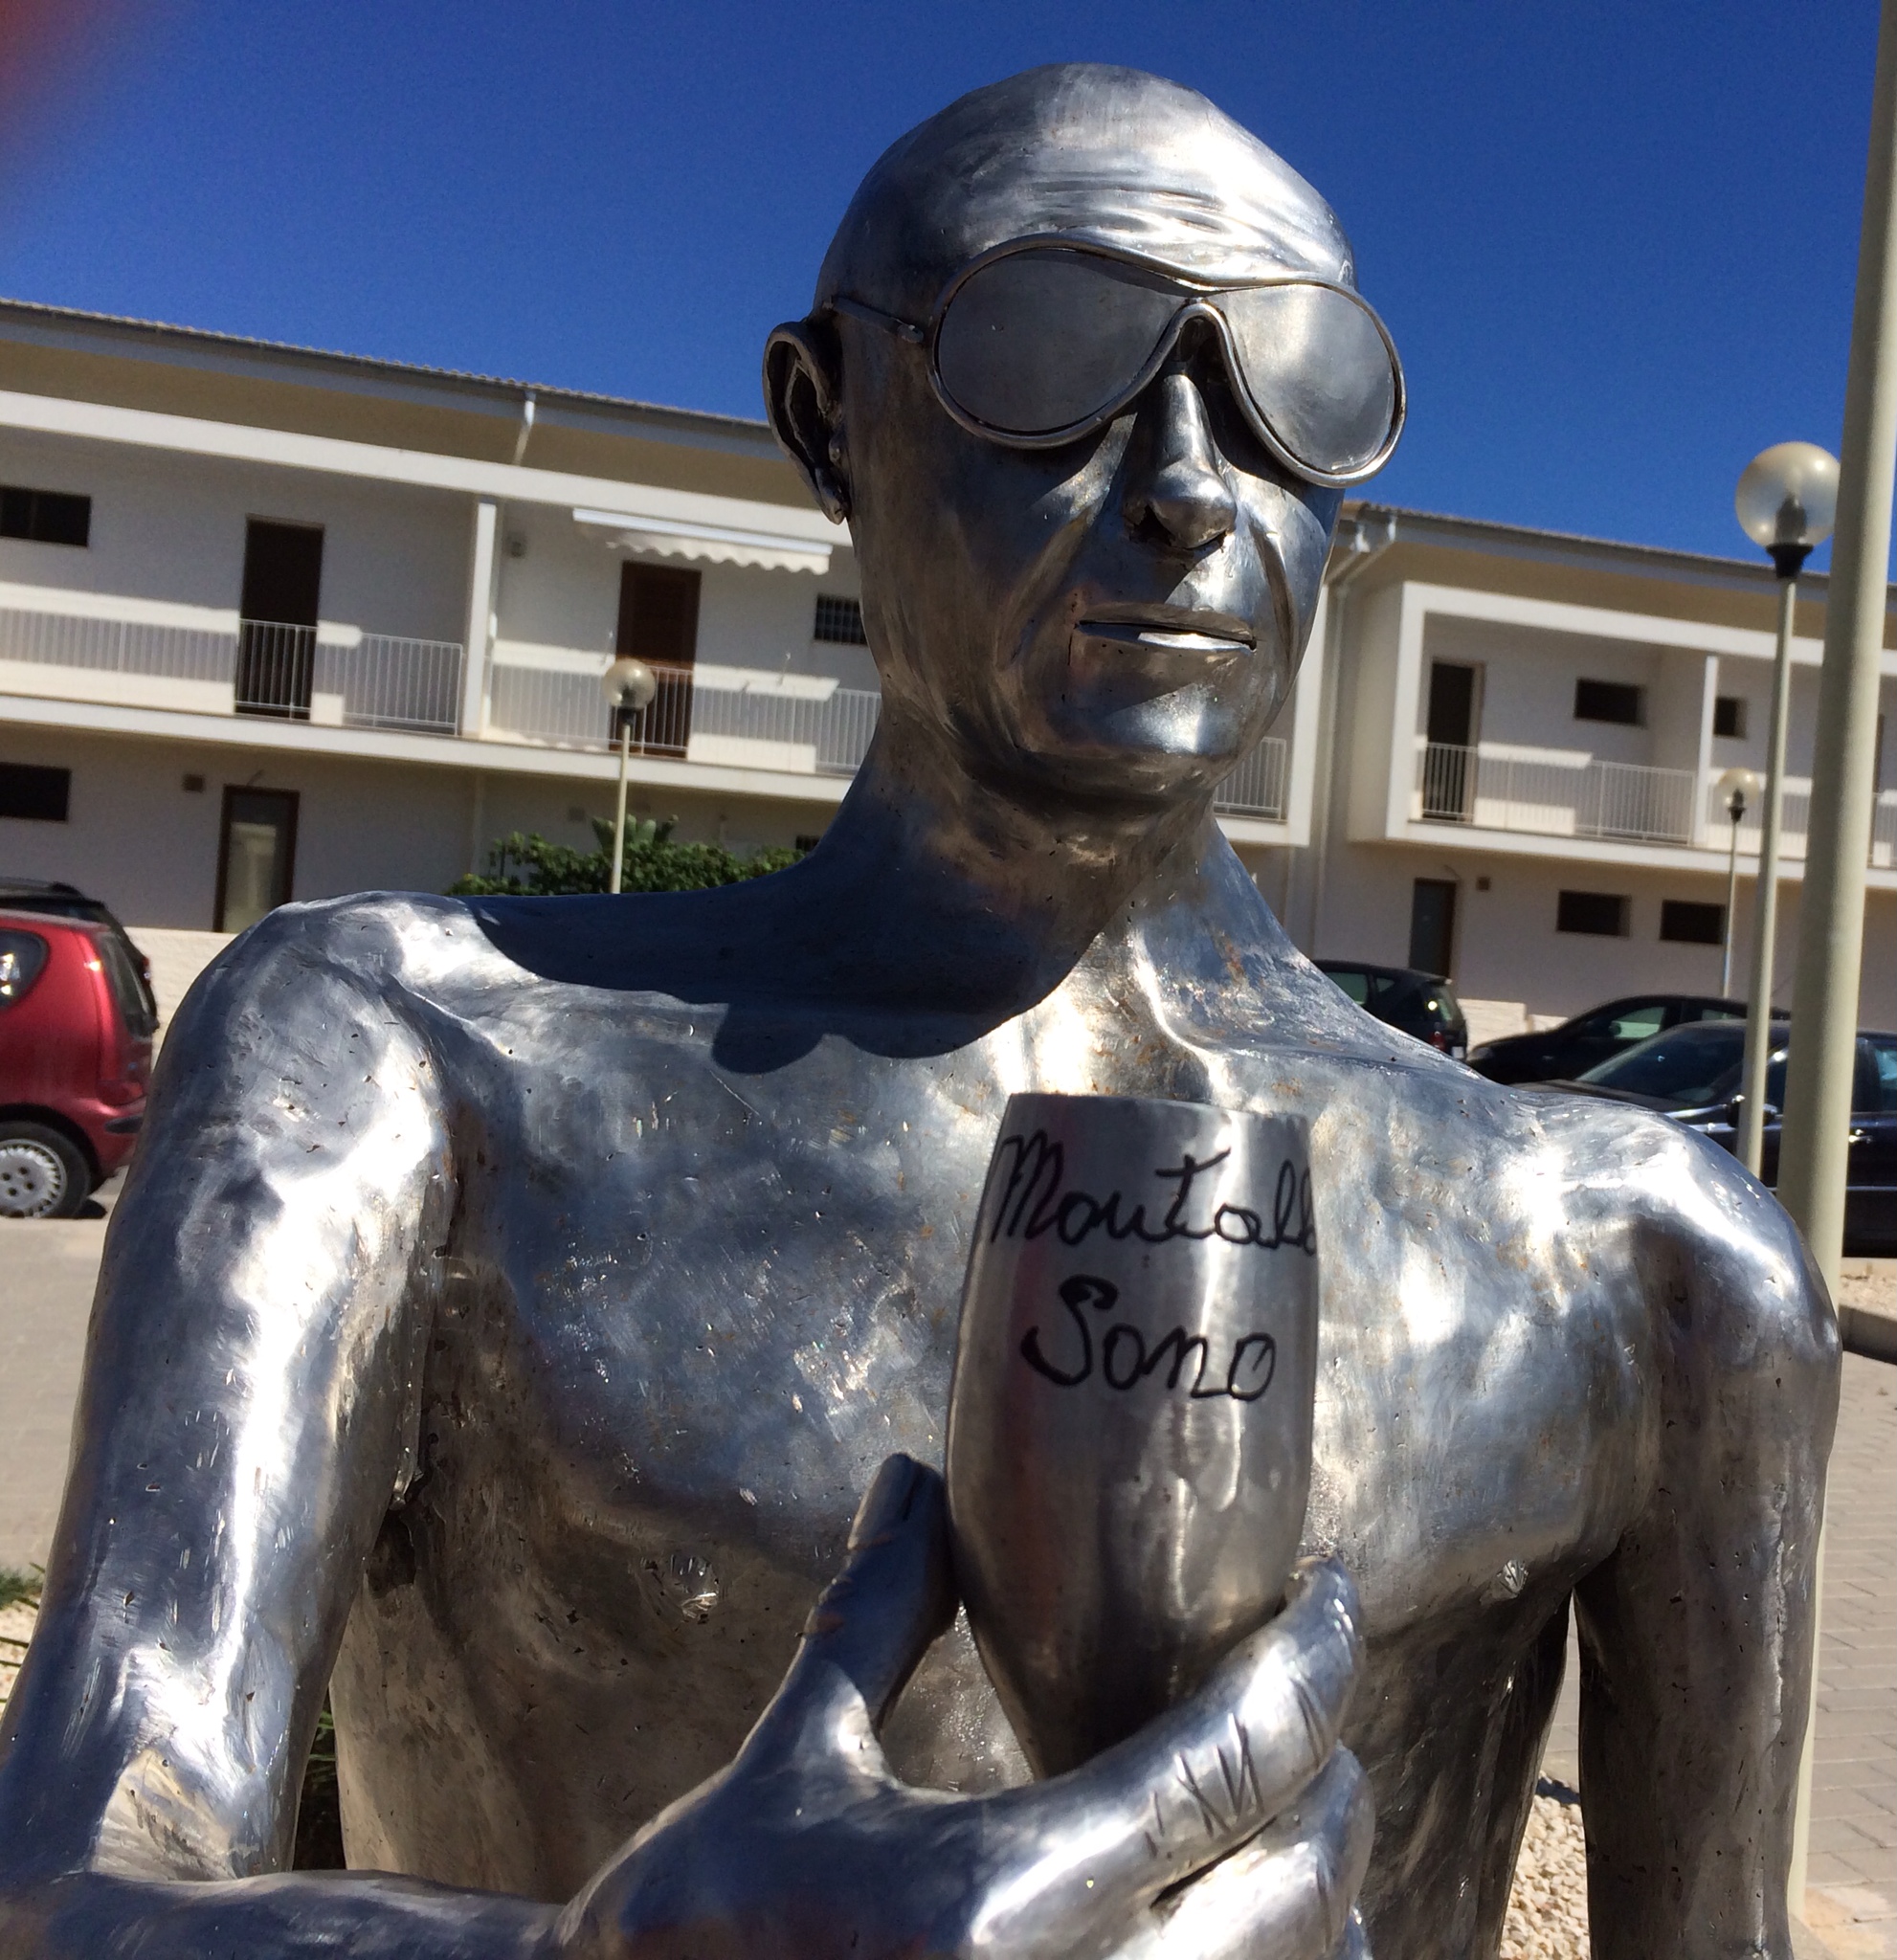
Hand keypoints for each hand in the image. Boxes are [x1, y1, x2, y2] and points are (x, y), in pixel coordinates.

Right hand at [554, 1455, 1371, 1959]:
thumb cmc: (697, 1931)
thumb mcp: (790, 1763)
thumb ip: (874, 1616)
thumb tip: (910, 1471)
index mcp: (993, 1902)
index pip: (1226, 1763)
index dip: (1308, 1663)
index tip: (1331, 1593)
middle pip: (1297, 1881)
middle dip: (1333, 1773)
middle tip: (1319, 1687)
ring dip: (1329, 1893)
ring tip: (1308, 1805)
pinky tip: (1262, 1929)